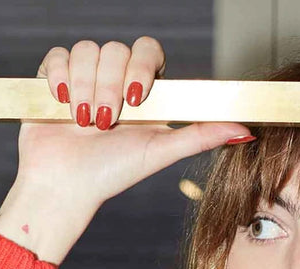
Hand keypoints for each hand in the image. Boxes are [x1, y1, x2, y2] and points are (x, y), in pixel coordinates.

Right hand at [0, 38, 255, 262]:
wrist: (64, 187)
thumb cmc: (111, 175)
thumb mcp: (159, 153)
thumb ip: (199, 136)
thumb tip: (245, 131)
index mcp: (142, 93)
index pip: (148, 50)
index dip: (141, 66)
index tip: (136, 99)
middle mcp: (114, 81)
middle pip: (116, 49)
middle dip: (109, 86)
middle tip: (106, 122)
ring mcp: (83, 78)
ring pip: (87, 50)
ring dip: (85, 88)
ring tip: (84, 122)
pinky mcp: (54, 79)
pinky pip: (58, 55)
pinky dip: (59, 78)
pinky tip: (62, 105)